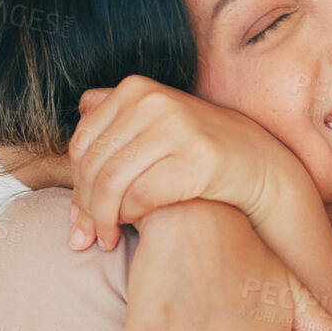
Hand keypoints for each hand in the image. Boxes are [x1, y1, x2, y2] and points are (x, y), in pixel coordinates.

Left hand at [67, 75, 301, 251]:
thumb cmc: (197, 149)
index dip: (73, 183)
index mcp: (135, 89)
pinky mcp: (197, 157)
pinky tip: (131, 230)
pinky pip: (141, 195)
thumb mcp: (158, 120)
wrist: (258, 164)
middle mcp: (152, 101)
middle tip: (86, 237)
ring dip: (102, 219)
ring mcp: (176, 126)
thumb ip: (120, 112)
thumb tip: (81, 106)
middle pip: (93, 164)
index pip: (81, 143)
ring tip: (105, 240)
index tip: (77, 214)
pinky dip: (129, 217)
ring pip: (111, 182)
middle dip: (84, 208)